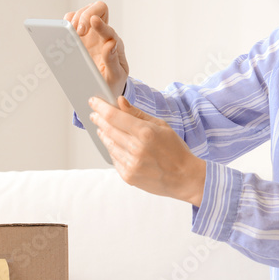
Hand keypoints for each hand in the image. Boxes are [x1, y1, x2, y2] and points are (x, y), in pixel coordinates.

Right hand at [64, 1, 128, 96]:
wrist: (104, 87)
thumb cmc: (112, 81)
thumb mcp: (115, 76)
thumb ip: (113, 61)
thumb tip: (111, 44)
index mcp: (114, 44)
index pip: (109, 28)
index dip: (100, 24)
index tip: (93, 22)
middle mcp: (103, 34)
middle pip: (99, 9)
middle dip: (86, 14)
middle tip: (78, 30)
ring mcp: (90, 33)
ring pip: (84, 12)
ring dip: (75, 18)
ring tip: (69, 31)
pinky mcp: (78, 36)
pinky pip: (72, 21)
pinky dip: (66, 22)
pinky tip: (63, 31)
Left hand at [89, 95, 206, 206]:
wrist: (184, 177)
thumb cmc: (175, 150)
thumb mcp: (161, 126)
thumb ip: (138, 114)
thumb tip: (120, 102)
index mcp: (146, 132)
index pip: (114, 116)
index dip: (100, 107)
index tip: (94, 102)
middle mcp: (136, 148)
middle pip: (108, 129)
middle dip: (99, 119)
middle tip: (95, 114)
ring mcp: (131, 163)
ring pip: (108, 144)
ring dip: (103, 134)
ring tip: (102, 128)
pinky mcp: (128, 176)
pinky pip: (114, 158)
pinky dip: (112, 149)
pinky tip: (114, 144)